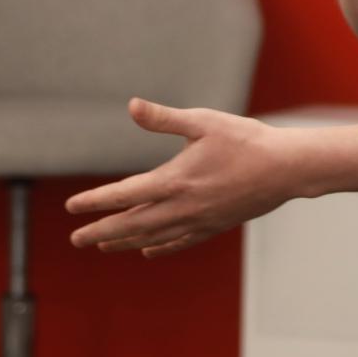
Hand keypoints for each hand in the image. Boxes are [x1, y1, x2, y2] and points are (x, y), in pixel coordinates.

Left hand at [66, 98, 290, 258]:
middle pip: (132, 224)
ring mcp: (198, 220)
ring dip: (124, 242)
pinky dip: (160, 247)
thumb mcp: (203, 121)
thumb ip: (164, 118)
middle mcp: (182, 206)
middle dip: (101, 231)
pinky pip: (179, 241)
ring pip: (152, 237)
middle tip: (76, 239)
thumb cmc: (245, 139)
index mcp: (175, 179)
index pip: (124, 194)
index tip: (71, 207)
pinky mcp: (214, 225)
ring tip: (102, 246)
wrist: (285, 168)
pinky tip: (147, 250)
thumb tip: (131, 106)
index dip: (96, 201)